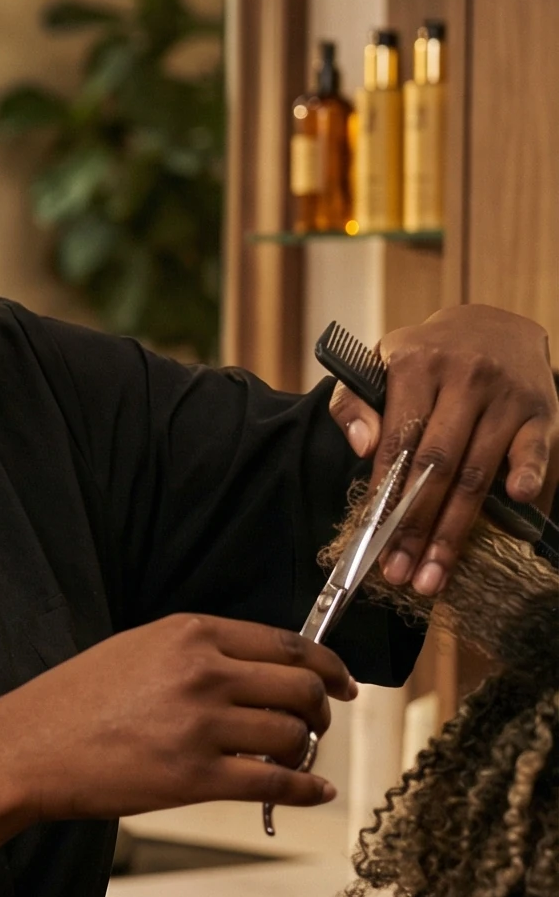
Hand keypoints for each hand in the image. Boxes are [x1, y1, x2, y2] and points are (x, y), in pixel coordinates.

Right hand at [0, 614, 352, 822]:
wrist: (24, 749)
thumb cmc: (70, 703)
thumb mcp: (135, 651)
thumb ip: (196, 653)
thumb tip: (259, 674)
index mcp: (188, 634)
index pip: (287, 643)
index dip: (327, 666)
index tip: (341, 683)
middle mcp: (202, 673)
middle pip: (301, 687)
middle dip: (321, 709)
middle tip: (317, 725)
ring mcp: (200, 726)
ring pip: (293, 734)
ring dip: (306, 750)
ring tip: (293, 760)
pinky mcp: (194, 777)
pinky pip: (275, 783)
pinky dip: (307, 789)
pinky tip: (314, 792)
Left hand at [328, 305, 558, 594]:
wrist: (493, 324)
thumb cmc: (425, 356)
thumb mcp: (378, 363)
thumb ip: (355, 403)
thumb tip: (363, 448)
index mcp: (415, 366)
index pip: (397, 442)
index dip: (385, 495)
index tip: (372, 540)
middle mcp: (463, 378)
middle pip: (436, 466)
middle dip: (416, 526)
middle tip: (401, 573)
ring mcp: (505, 395)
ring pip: (477, 471)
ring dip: (457, 528)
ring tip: (436, 572)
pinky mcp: (541, 408)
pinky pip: (534, 448)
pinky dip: (528, 473)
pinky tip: (517, 502)